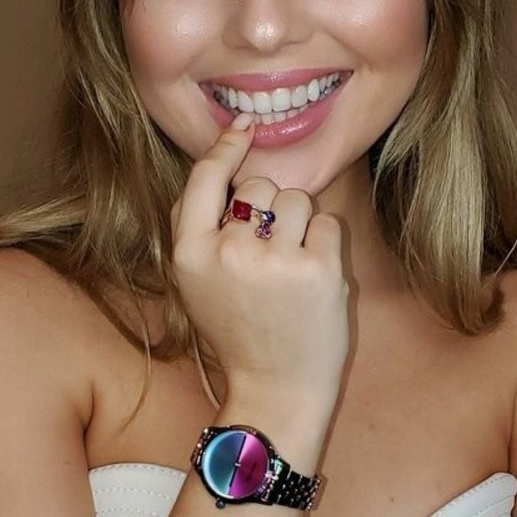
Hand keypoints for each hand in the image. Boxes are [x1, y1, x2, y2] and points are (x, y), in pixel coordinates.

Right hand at [170, 115, 349, 403]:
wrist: (276, 388)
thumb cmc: (237, 330)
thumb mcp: (195, 282)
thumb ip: (198, 226)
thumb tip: (222, 160)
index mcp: (190, 254)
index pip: (204, 179)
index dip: (225, 148)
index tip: (243, 128)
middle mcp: (229, 252)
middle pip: (260, 186)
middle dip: (271, 209)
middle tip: (269, 258)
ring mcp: (275, 260)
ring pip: (296, 199)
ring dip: (300, 224)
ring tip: (291, 270)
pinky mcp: (317, 269)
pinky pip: (326, 223)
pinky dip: (324, 245)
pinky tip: (313, 279)